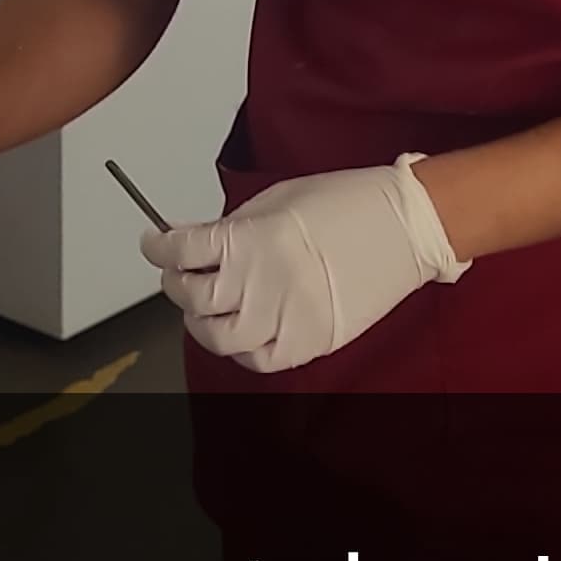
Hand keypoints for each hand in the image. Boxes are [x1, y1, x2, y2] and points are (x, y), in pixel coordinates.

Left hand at [142, 156, 463, 372]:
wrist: (405, 225)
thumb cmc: (345, 203)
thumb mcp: (276, 200)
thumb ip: (233, 228)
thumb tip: (197, 244)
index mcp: (249, 239)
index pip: (179, 250)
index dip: (158, 246)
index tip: (155, 243)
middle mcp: (260, 283)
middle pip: (190, 296)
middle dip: (176, 282)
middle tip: (179, 273)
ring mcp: (285, 318)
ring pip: (216, 337)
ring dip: (201, 320)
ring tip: (206, 307)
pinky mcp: (309, 343)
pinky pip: (258, 360)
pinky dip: (241, 349)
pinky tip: (243, 330)